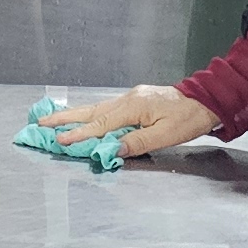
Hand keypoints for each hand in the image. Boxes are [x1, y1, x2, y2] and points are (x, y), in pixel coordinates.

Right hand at [40, 83, 220, 157]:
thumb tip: (112, 149)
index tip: (60, 141)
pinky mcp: (135, 100)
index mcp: (133, 107)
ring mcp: (130, 98)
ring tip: (53, 119)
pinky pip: (106, 108)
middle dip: (64, 118)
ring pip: (96, 108)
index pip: (100, 124)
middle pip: (90, 111)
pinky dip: (89, 114)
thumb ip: (137, 142)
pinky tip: (83, 117)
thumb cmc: (188, 118)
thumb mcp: (166, 135)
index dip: (79, 134)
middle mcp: (127, 99)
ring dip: (73, 115)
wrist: (206, 100)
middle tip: (41, 122)